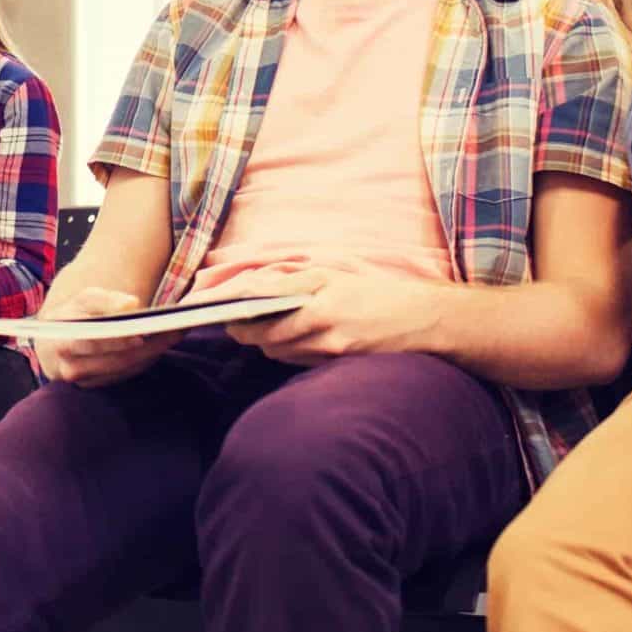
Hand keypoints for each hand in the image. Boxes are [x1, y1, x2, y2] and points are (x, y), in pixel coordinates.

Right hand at [33, 286, 179, 387]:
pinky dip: (144, 360)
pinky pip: (124, 374)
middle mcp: (69, 365)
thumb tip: (132, 304)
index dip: (121, 338)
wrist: (50, 345)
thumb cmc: (71, 317)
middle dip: (149, 345)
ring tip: (174, 334)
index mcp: (64, 339)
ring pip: (125, 368)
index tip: (146, 330)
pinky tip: (159, 346)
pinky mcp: (93, 387)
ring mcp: (82, 381)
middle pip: (117, 358)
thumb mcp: (83, 301)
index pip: (96, 339)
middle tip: (175, 330)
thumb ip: (106, 300)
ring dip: (152, 353)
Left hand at [210, 267, 446, 364]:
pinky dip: (285, 350)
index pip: (259, 296)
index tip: (209, 305)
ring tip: (259, 329)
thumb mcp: (335, 272)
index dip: (230, 303)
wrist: (422, 319)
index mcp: (317, 284)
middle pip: (261, 330)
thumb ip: (294, 278)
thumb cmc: (376, 290)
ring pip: (275, 347)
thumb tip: (253, 286)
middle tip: (233, 321)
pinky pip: (295, 359)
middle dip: (243, 327)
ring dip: (263, 340)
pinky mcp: (335, 359)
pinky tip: (289, 341)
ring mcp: (328, 341)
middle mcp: (320, 314)